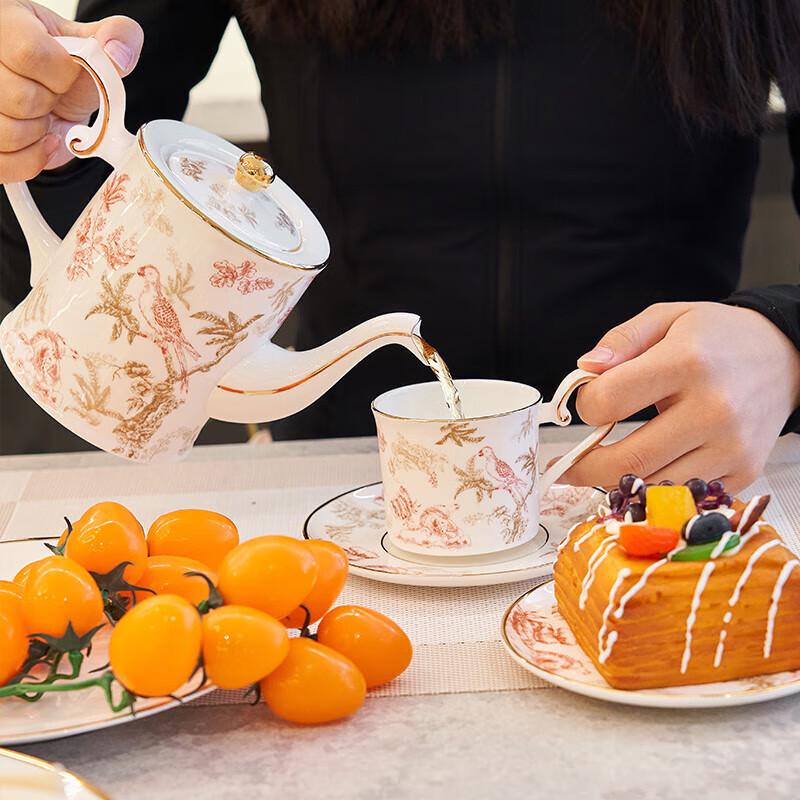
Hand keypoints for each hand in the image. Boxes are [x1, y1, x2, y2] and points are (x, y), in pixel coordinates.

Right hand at [0, 0, 141, 181]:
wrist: (49, 87)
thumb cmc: (63, 63)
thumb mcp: (89, 43)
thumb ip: (115, 38)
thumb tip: (119, 54)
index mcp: (6, 25)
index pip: (30, 54)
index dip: (61, 75)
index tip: (68, 75)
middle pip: (21, 100)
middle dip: (52, 106)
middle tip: (54, 96)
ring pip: (8, 133)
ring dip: (40, 135)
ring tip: (44, 116)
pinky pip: (2, 164)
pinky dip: (30, 161)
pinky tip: (43, 143)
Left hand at [562, 301, 799, 492]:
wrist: (785, 356)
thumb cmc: (717, 337)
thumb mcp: (666, 318)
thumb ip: (620, 340)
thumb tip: (585, 369)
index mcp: (686, 363)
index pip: (610, 401)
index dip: (586, 406)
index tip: (588, 404)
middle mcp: (713, 410)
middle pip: (628, 460)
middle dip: (585, 468)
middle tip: (566, 468)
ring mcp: (731, 447)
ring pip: (654, 487)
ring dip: (619, 483)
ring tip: (602, 468)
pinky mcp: (744, 471)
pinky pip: (684, 495)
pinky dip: (657, 490)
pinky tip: (646, 471)